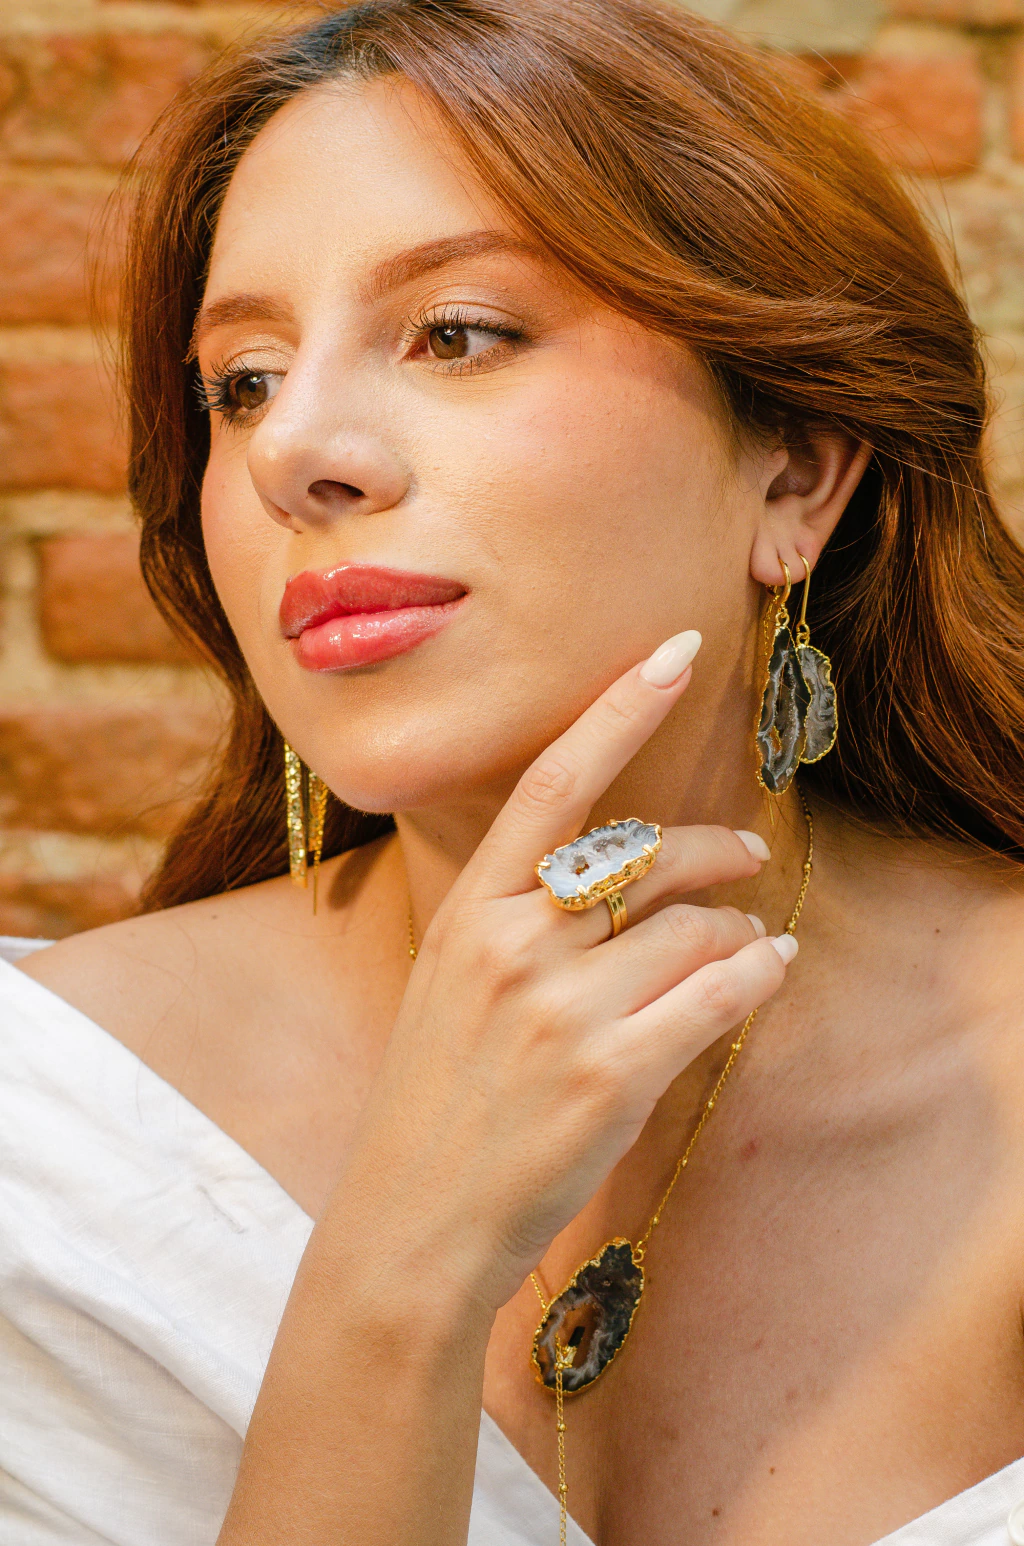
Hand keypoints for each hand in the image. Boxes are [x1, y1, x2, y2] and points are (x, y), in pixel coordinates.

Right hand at [345, 632, 793, 1313]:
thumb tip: (615, 871)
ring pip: (694, 928)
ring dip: (736, 928)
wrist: (413, 1222)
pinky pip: (718, 994)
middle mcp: (513, 945)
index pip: (554, 784)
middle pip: (647, 854)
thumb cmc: (435, 1100)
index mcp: (468, 912)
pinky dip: (758, 973)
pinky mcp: (612, 1074)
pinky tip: (769, 967)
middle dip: (716, 846)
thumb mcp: (448, 983)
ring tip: (743, 944)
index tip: (675, 653)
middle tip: (749, 854)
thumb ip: (515, 918)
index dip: (619, 709)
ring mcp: (561, 1011)